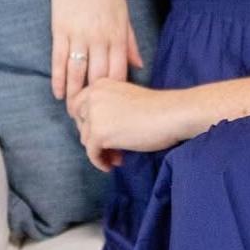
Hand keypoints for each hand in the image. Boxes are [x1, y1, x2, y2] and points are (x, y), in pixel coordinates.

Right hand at [51, 0, 144, 107]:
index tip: (114, 109)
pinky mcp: (61, 29)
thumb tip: (140, 66)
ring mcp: (80, 34)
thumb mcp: (124, 14)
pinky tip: (59, 93)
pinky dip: (59, 78)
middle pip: (99, 77)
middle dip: (96, 100)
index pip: (120, 72)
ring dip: (75, 95)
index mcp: (119, 35)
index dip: (116, 94)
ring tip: (73, 112)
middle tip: (92, 118)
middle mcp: (101, 38)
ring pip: (78, 72)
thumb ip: (130, 42)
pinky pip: (60, 60)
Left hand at [68, 79, 186, 171]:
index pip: (78, 105)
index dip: (86, 121)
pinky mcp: (98, 133)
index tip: (96, 133)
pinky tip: (112, 165)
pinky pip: (92, 153)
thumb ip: (106, 107)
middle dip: (93, 136)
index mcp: (100, 84)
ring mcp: (94, 114)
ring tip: (117, 156)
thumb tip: (91, 132)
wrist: (171, 114)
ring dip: (100, 150)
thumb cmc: (156, 108)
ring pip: (86, 139)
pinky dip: (100, 161)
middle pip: (80, 123)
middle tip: (110, 147)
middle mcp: (92, 96)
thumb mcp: (125, 98)